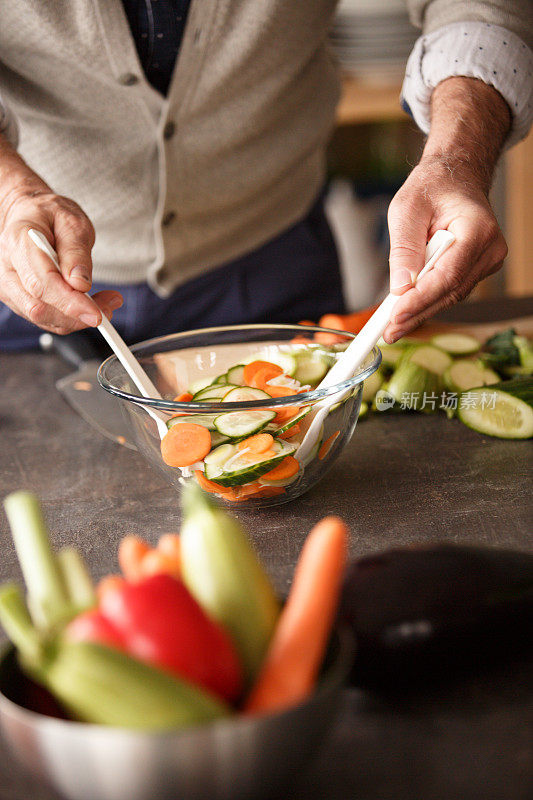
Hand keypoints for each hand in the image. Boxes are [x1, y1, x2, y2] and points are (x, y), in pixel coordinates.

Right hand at [0, 141, 122, 333]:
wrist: (30, 215)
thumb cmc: (49, 214)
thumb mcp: (71, 221)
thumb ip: (76, 251)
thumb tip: (80, 284)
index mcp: (18, 242)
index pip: (41, 283)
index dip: (70, 303)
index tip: (96, 313)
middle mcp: (7, 268)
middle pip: (39, 307)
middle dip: (77, 314)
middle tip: (109, 306)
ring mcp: (10, 287)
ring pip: (43, 318)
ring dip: (78, 318)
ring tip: (106, 302)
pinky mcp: (19, 299)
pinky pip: (46, 318)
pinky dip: (71, 317)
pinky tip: (90, 305)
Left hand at [383, 76, 510, 343]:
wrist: (454, 179)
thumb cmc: (431, 189)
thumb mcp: (407, 209)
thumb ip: (404, 248)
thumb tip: (399, 287)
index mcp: (478, 230)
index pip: (448, 275)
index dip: (421, 300)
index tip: (395, 316)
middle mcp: (489, 250)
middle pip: (450, 292)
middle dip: (417, 313)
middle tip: (388, 332)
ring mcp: (486, 263)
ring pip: (450, 296)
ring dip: (420, 311)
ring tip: (391, 327)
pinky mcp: (476, 271)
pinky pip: (450, 291)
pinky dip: (427, 301)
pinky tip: (405, 311)